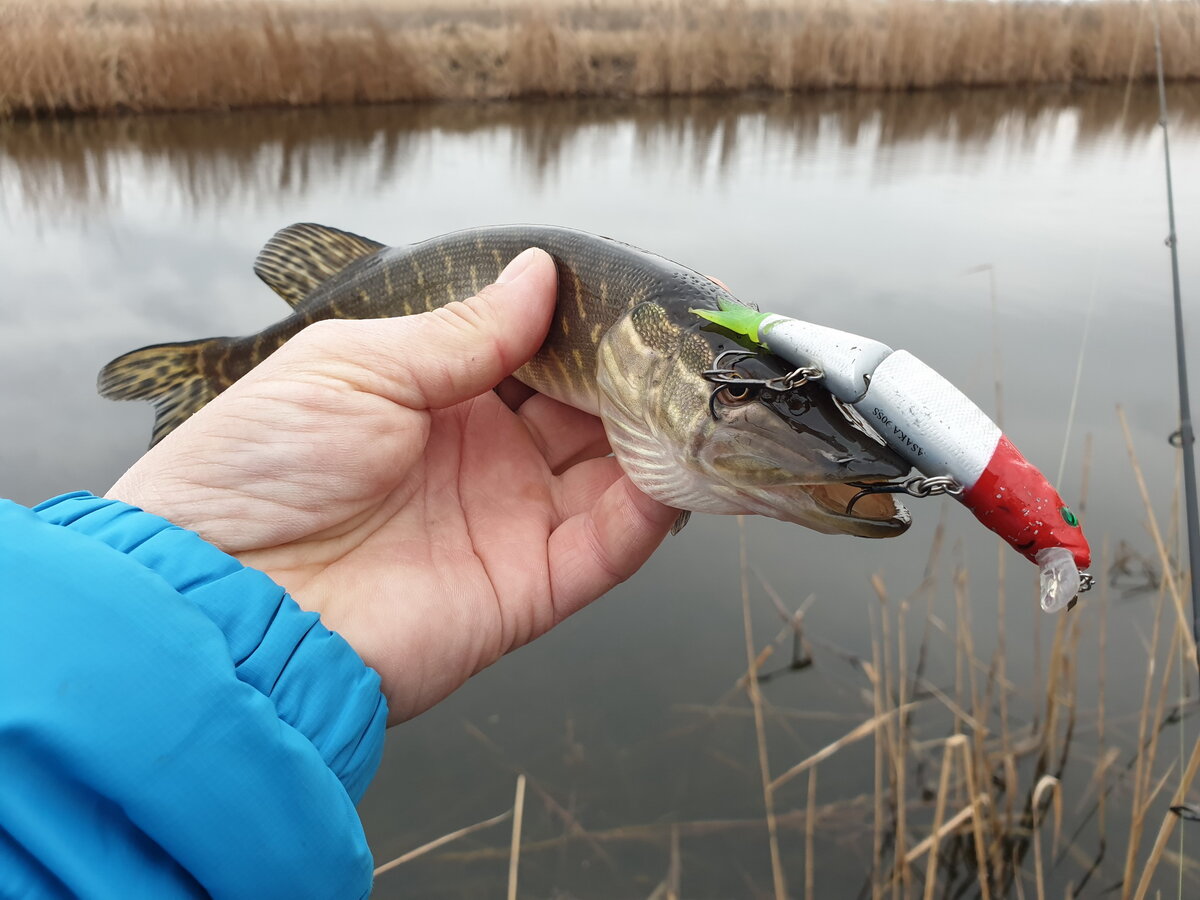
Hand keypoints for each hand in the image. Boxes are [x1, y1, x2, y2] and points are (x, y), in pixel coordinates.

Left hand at [107, 249, 678, 722]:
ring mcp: (508, 521)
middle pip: (585, 409)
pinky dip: (646, 514)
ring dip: (654, 436)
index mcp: (435, 395)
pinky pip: (606, 549)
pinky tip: (670, 472)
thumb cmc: (260, 468)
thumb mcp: (356, 367)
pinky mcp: (526, 589)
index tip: (633, 292)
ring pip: (611, 474)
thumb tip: (540, 273)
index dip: (584, 323)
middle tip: (680, 340)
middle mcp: (483, 455)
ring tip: (693, 396)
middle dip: (632, 374)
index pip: (534, 350)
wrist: (223, 603)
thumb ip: (462, 331)